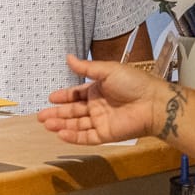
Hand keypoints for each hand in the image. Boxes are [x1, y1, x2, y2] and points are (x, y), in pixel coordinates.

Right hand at [34, 55, 163, 143]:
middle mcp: (98, 106)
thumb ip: (86, 68)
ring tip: (46, 124)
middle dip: (57, 113)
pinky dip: (74, 137)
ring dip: (62, 124)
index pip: (77, 94)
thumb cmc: (134, 83)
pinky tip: (61, 134)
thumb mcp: (107, 70)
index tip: (51, 98)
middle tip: (41, 116)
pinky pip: (87, 137)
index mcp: (99, 89)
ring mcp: (102, 121)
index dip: (64, 97)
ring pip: (77, 124)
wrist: (153, 103)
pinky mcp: (106, 134)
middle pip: (73, 111)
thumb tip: (68, 57)